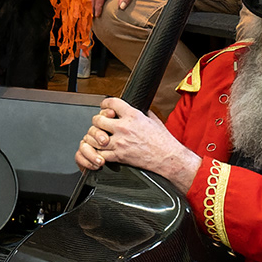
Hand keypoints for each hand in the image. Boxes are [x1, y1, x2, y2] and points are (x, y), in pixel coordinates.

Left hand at [74, 96, 198, 186]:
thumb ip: (140, 112)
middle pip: (97, 119)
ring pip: (93, 137)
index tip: (104, 107)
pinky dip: (96, 153)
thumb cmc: (163, 141)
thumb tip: (132, 109)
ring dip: (93, 137)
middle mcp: (123, 127)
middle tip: (100, 125)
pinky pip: (98, 153)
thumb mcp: (153, 119)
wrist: (167, 158)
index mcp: (133, 115)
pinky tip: (100, 151)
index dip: (105, 104)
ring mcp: (119, 142)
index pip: (111, 103)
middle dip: (97, 121)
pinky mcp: (118, 156)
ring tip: (98, 138)